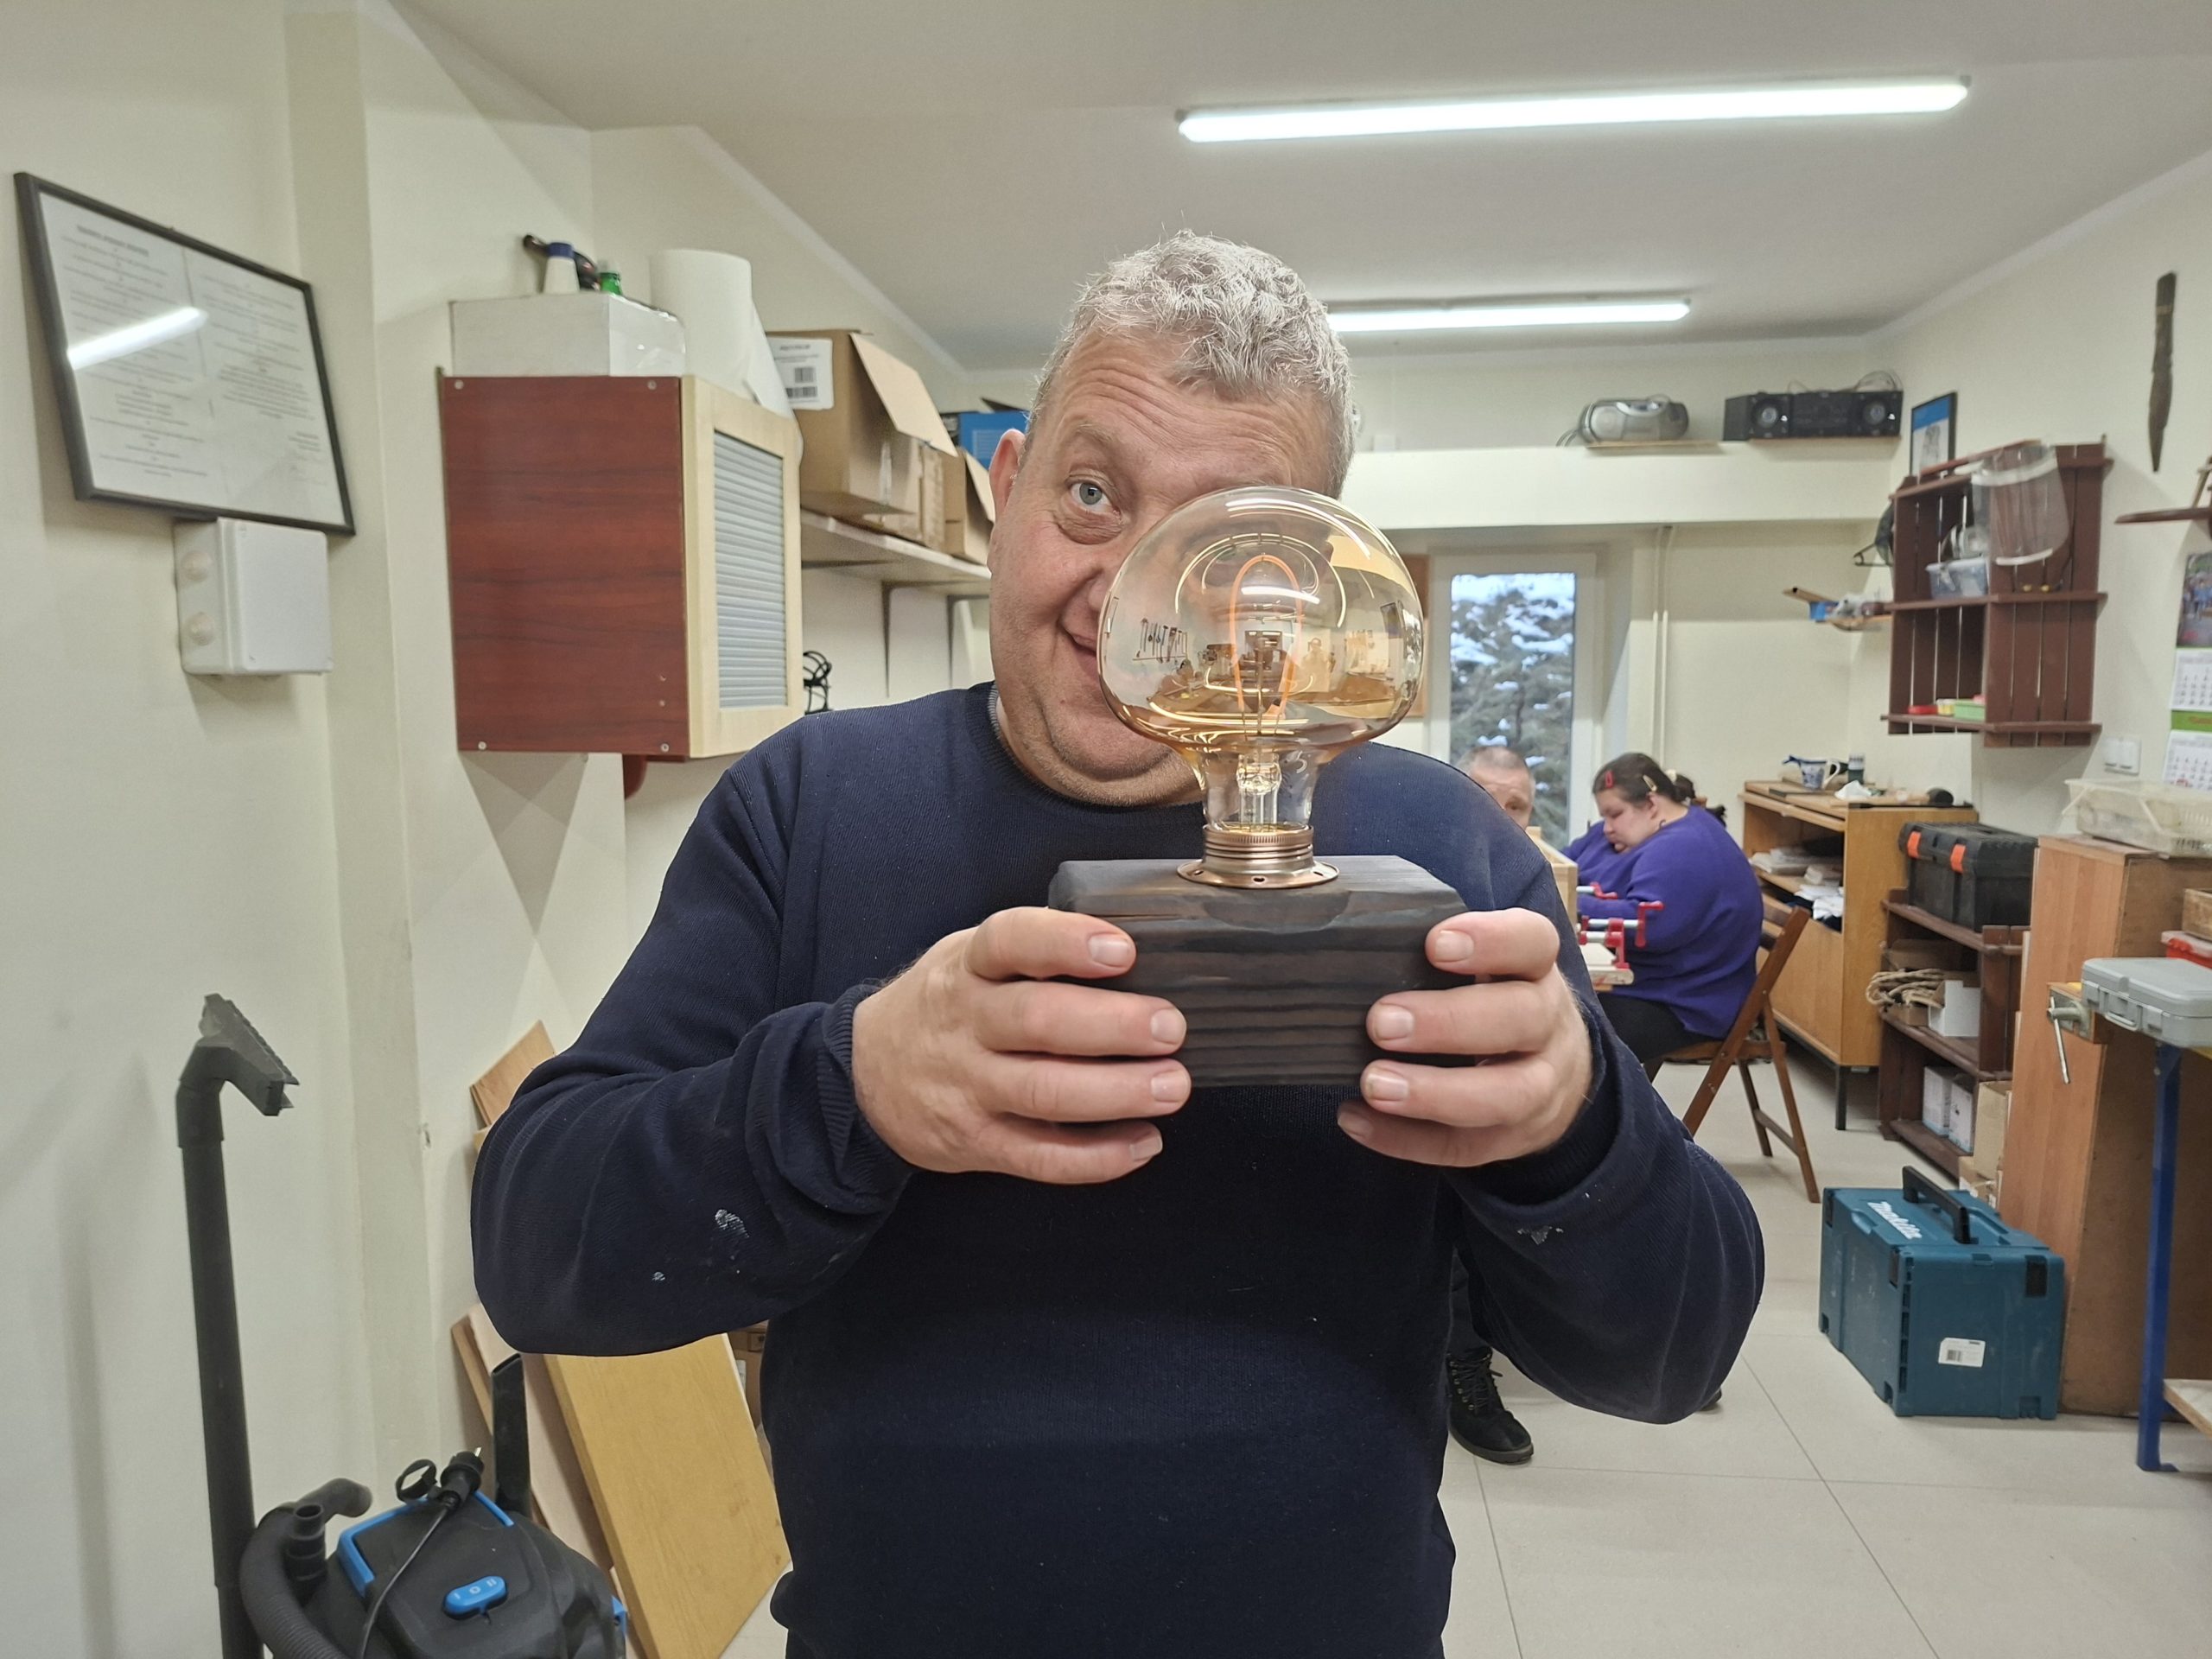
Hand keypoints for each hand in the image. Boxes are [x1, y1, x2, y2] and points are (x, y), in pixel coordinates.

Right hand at [851, 908, 1188, 1183]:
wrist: (865, 1073)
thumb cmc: (946, 1004)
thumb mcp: (968, 956)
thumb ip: (1033, 952)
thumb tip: (1134, 951)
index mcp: (968, 966)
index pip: (1011, 942)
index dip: (1067, 943)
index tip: (1123, 951)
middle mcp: (965, 1024)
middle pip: (1038, 1022)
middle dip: (1113, 1026)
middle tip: (1170, 1028)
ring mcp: (968, 1088)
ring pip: (1045, 1093)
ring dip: (1117, 1092)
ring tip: (1172, 1086)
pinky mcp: (976, 1143)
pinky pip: (1040, 1157)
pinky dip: (1097, 1157)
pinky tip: (1143, 1142)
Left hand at [1338, 910, 1594, 1166]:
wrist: (1557, 1069)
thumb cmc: (1493, 999)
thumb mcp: (1487, 964)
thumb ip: (1435, 948)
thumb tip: (1350, 936)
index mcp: (1536, 969)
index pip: (1532, 942)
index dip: (1490, 940)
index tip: (1434, 944)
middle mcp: (1548, 1026)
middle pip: (1521, 1019)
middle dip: (1448, 1023)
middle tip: (1381, 1023)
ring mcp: (1541, 1088)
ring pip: (1506, 1095)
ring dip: (1435, 1093)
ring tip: (1374, 1084)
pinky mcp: (1514, 1138)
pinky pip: (1467, 1147)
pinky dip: (1406, 1139)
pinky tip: (1356, 1119)